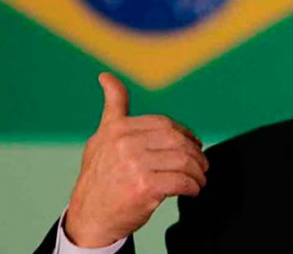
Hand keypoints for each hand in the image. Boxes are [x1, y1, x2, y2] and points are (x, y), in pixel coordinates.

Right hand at [64, 72, 208, 246]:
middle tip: (203, 164)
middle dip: (195, 152)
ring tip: (200, 179)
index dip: (185, 133)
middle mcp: (126, 143)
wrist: (89, 217)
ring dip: (198, 171)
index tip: (195, 144)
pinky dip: (193, 186)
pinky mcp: (145, 187)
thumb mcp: (101, 137)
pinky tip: (193, 190)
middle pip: (177, 140)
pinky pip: (181, 181)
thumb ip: (113, 108)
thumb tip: (107, 76)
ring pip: (183, 160)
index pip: (165, 124)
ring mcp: (135, 165)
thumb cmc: (98, 177)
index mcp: (119, 128)